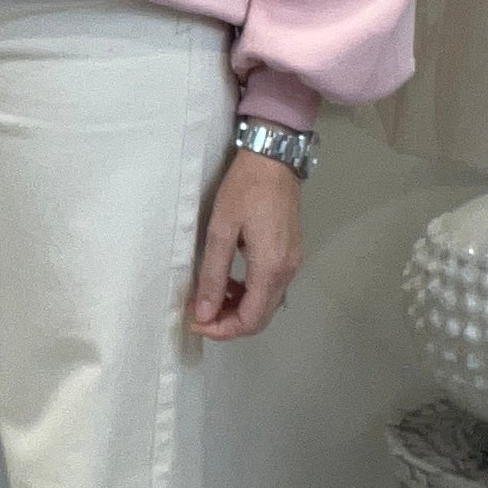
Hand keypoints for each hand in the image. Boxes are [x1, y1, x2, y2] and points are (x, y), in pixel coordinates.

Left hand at [188, 149, 301, 337]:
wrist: (274, 158)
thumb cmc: (244, 189)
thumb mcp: (221, 230)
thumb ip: (213, 276)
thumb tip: (204, 314)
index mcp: (270, 269)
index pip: (249, 320)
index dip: (221, 329)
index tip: (195, 321)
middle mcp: (287, 272)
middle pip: (260, 318)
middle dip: (228, 323)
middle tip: (199, 313)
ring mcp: (293, 263)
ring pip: (266, 304)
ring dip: (237, 308)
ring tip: (210, 295)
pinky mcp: (291, 254)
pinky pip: (270, 288)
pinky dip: (249, 292)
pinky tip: (230, 280)